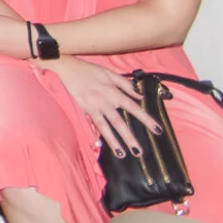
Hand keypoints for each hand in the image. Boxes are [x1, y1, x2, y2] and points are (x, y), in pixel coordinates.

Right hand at [44, 57, 158, 156]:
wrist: (65, 68)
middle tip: (138, 151)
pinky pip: (89, 125)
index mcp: (113, 92)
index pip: (133, 108)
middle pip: (119, 122)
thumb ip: (125, 84)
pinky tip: (98, 146)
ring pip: (104, 127)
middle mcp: (104, 101)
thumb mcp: (109, 73)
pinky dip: (93, 135)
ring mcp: (92, 107)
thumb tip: (138, 96)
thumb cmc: (88, 70)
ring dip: (113, 141)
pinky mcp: (81, 110)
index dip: (146, 119)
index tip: (157, 130)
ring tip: (122, 154)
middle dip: (129, 138)